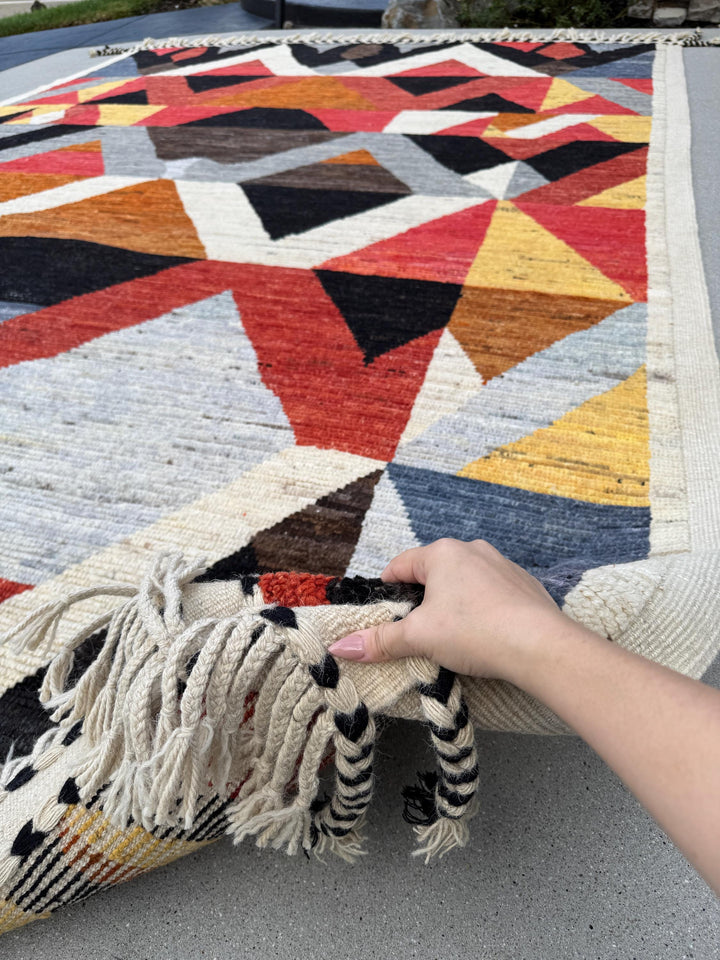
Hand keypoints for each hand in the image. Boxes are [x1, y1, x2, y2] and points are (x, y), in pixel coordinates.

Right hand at [328, 538, 568, 682]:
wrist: (541, 646)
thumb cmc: (476, 632)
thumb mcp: (420, 637)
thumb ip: (380, 640)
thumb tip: (340, 646)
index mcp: (442, 553)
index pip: (400, 566)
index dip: (386, 591)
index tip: (383, 616)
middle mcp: (472, 550)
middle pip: (432, 573)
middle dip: (421, 601)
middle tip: (416, 633)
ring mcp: (502, 564)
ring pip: (463, 582)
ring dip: (452, 604)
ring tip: (451, 638)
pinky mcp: (524, 584)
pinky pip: (491, 593)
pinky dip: (481, 610)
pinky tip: (484, 636)